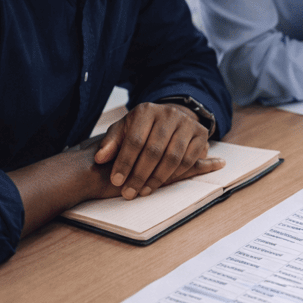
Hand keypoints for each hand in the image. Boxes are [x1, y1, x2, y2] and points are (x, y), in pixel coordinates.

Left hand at [94, 102, 222, 199]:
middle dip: (140, 175)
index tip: (116, 181)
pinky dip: (175, 174)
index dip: (125, 162)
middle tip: (129, 192)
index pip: (135, 140)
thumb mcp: (123, 130)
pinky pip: (189, 160)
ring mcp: (187, 123)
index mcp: (146, 111)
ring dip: (157, 178)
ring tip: (143, 191)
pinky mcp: (201, 134)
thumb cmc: (142, 128)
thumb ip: (111, 143)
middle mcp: (169, 114)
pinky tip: (162, 183)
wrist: (170, 118)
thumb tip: (100, 159)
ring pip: (172, 157)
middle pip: (154, 150)